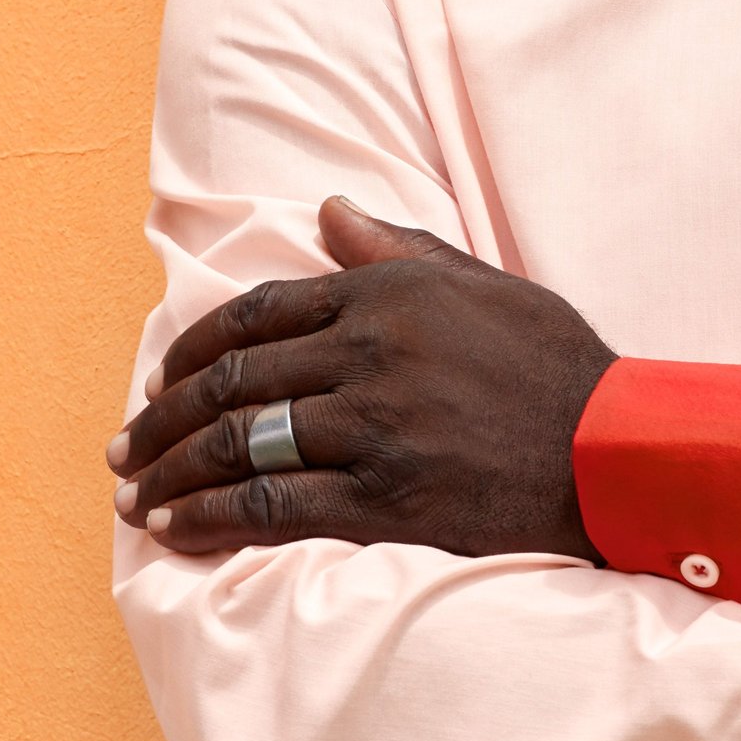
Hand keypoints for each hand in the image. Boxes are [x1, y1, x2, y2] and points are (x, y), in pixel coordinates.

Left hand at [108, 197, 616, 559]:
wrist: (614, 457)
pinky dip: (210, 518)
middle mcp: (367, 357)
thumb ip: (400, 250)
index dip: (196, 350)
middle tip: (125, 447)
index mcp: (386, 299)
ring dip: (171, 473)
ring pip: (238, 446)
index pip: (259, 314)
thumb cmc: (558, 369)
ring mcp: (371, 431)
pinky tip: (175, 528)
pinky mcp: (382, 502)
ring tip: (136, 495)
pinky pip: (271, 507)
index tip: (163, 381)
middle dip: (163, 420)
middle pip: (233, 383)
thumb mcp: (486, 287)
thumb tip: (328, 213)